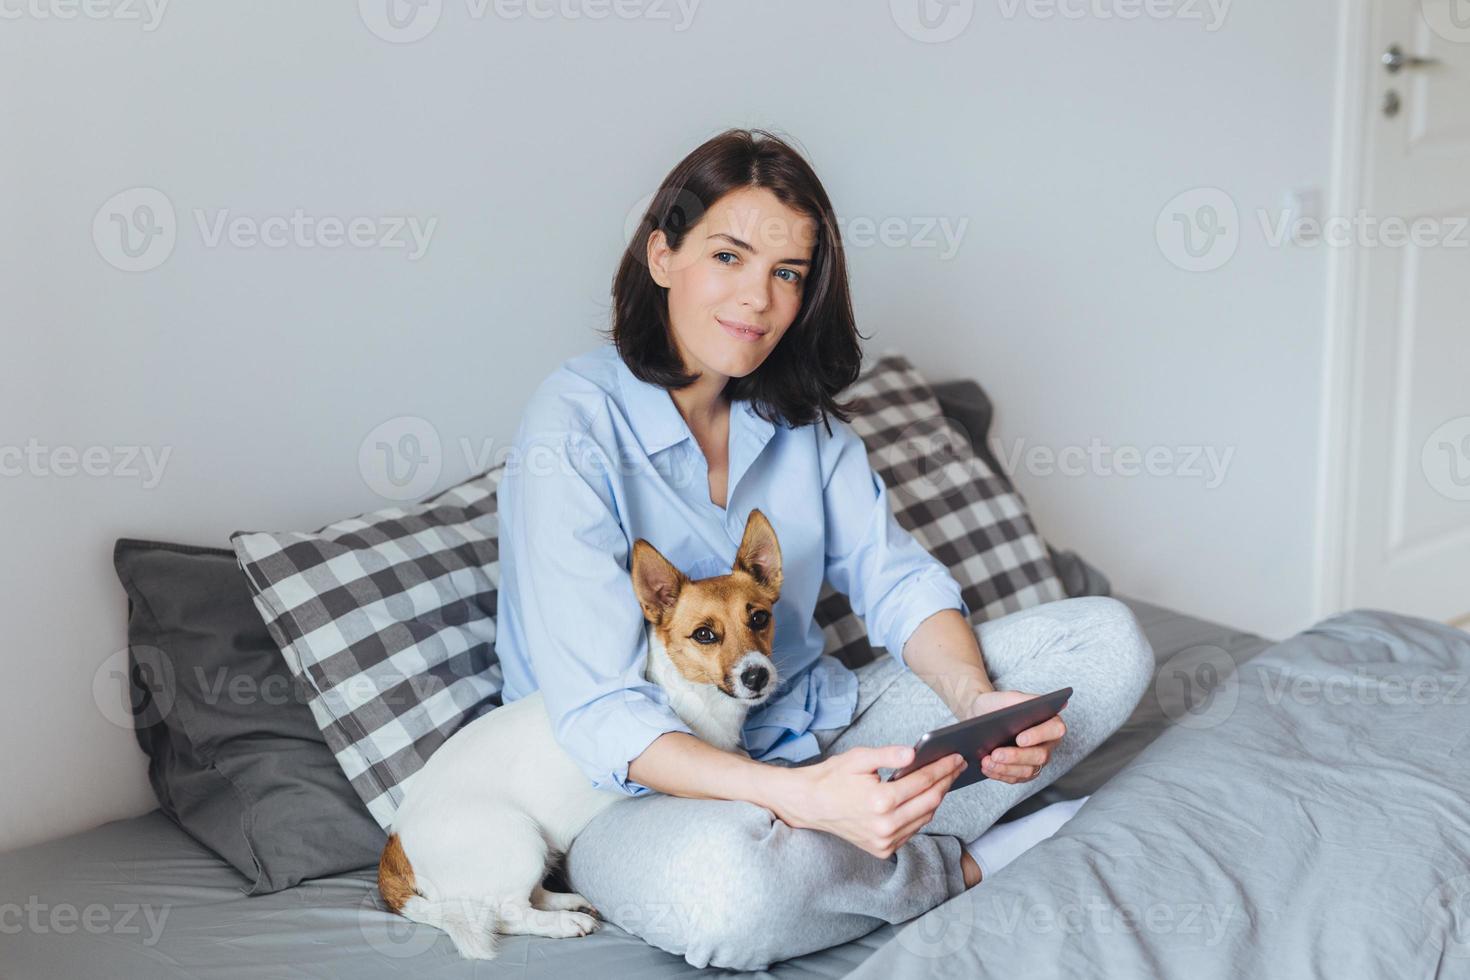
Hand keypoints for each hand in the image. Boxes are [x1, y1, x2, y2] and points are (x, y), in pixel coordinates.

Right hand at [762, 746, 965, 858]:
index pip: (923, 781)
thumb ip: (888, 755)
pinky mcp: (883, 849)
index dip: (943, 768)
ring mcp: (885, 841)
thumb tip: (914, 754)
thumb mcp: (859, 758)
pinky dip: (923, 813)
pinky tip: (926, 797)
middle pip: (930, 801)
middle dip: (947, 780)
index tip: (956, 757)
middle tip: (958, 765)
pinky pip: (913, 830)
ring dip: (938, 797)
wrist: (811, 805)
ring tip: (945, 779)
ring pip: (925, 818)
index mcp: (880, 800)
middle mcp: (885, 825)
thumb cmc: (833, 778)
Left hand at [966, 690, 1067, 783]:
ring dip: (1006, 768)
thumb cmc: (996, 705)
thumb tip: (1040, 702)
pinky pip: (1016, 778)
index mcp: (1050, 721)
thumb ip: (1024, 699)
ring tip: (986, 762)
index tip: (1019, 739)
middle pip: (1041, 755)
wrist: (979, 715)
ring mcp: (1036, 759)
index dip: (1039, 735)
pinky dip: (1000, 774)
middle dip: (1017, 756)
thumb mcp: (1007, 697)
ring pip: (1028, 771)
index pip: (1055, 729)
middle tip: (995, 754)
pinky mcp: (1023, 771)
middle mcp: (1047, 743)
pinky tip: (986, 768)